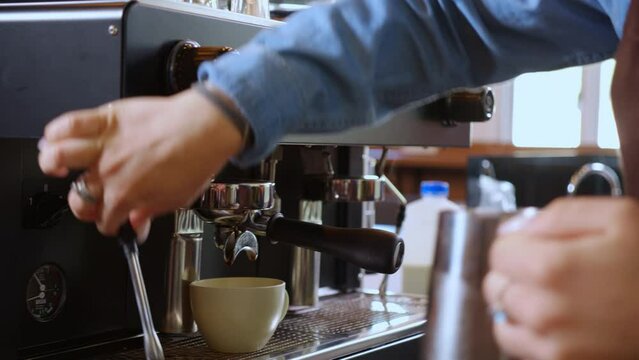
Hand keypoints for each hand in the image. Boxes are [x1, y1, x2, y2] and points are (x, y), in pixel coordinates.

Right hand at [38, 88, 242, 238]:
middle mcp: (109, 172)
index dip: (110, 224)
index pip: (105, 220)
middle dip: (83, 206)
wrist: (205, 128)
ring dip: (52, 164)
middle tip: (91, 201)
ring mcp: (104, 145)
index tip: (114, 221)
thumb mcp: (176, 199)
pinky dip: (55, 131)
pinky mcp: (106, 119)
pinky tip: (55, 138)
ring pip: (58, 157)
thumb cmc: (195, 160)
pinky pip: (69, 123)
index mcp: (126, 195)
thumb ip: (151, 213)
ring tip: (58, 167)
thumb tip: (138, 226)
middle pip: (79, 198)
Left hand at [483, 197, 638, 359]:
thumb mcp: (617, 217)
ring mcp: (552, 345)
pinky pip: (518, 346)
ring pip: (502, 318)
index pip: (498, 252)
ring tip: (552, 296)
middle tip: (547, 270)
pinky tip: (555, 320)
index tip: (537, 246)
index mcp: (551, 268)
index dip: (518, 244)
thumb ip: (556, 216)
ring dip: (517, 304)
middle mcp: (543, 311)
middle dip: (515, 273)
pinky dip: (527, 332)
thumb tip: (514, 229)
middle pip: (497, 285)